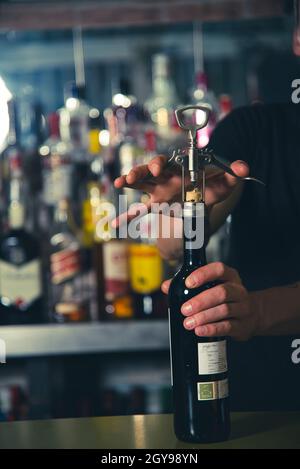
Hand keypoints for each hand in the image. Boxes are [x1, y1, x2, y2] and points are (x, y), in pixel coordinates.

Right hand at [113, 155, 248, 224]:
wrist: (203, 201)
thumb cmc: (210, 188)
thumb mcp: (221, 184)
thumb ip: (233, 175)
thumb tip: (245, 167)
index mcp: (180, 169)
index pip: (168, 163)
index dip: (161, 164)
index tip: (157, 168)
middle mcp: (166, 177)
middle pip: (150, 171)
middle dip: (141, 171)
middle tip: (133, 176)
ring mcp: (158, 191)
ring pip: (141, 184)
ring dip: (130, 182)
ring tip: (119, 183)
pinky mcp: (156, 205)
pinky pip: (139, 211)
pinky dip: (127, 218)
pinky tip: (115, 225)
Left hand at [162, 262, 258, 340]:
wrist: (252, 314)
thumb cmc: (226, 298)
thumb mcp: (212, 287)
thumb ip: (188, 285)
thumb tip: (166, 286)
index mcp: (230, 277)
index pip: (219, 269)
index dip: (203, 275)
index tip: (188, 282)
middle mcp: (238, 290)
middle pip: (222, 292)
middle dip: (201, 301)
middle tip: (184, 309)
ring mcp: (243, 308)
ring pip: (224, 310)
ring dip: (204, 317)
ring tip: (188, 323)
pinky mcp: (243, 325)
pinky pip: (228, 327)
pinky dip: (212, 329)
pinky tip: (200, 330)